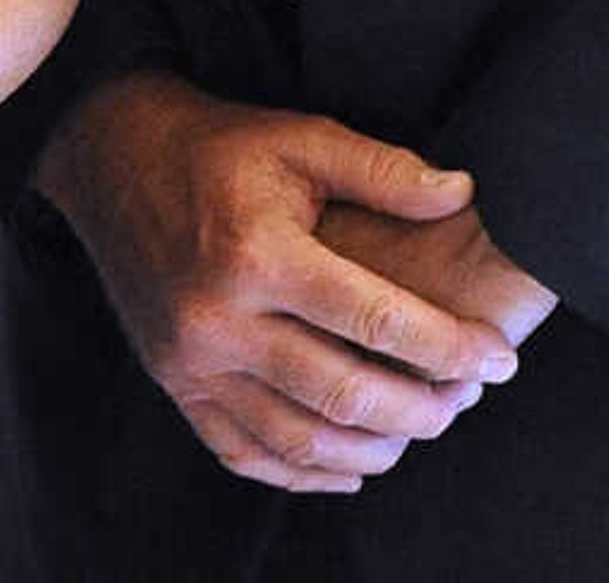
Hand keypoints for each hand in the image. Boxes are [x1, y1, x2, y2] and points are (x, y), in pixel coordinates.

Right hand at [34, 72, 523, 494]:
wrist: (110, 157)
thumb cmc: (217, 146)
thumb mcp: (300, 136)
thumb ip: (382, 169)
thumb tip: (461, 193)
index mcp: (258, 255)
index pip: (377, 322)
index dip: (451, 347)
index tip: (499, 357)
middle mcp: (220, 319)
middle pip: (345, 395)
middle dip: (424, 409)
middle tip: (467, 399)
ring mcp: (191, 361)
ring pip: (299, 440)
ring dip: (374, 450)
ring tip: (420, 430)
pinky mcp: (173, 382)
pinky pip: (244, 453)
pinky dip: (304, 473)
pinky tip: (351, 466)